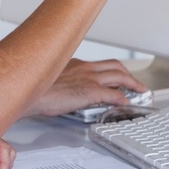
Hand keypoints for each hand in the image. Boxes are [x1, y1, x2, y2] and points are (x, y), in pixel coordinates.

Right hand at [25, 58, 143, 116]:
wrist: (29, 90)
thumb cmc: (35, 88)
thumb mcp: (50, 79)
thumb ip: (62, 82)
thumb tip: (64, 90)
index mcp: (75, 64)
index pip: (99, 64)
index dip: (112, 70)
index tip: (116, 76)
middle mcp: (85, 68)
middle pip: (115, 65)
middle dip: (127, 73)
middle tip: (134, 82)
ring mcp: (89, 78)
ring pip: (120, 76)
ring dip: (133, 83)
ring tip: (139, 91)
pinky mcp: (90, 91)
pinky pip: (114, 94)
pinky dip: (123, 99)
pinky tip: (127, 104)